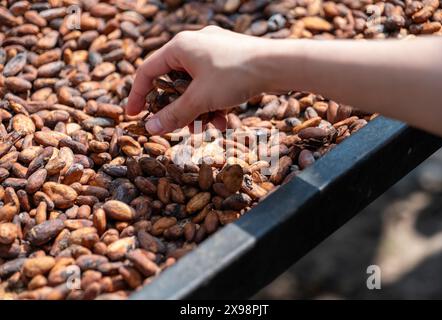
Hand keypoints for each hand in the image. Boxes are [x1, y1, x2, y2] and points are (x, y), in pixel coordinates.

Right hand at [126, 26, 269, 134]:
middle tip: (180, 128)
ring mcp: (214, 52)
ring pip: (195, 86)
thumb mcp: (200, 99)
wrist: (279, 65)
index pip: (148, 71)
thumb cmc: (236, 75)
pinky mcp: (229, 61)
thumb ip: (174, 115)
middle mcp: (194, 45)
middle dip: (178, 109)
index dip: (138, 95)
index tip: (134, 115)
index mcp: (180, 46)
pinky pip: (212, 85)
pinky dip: (214, 103)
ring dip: (198, 110)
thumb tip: (151, 128)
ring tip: (207, 128)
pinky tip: (222, 121)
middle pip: (173, 82)